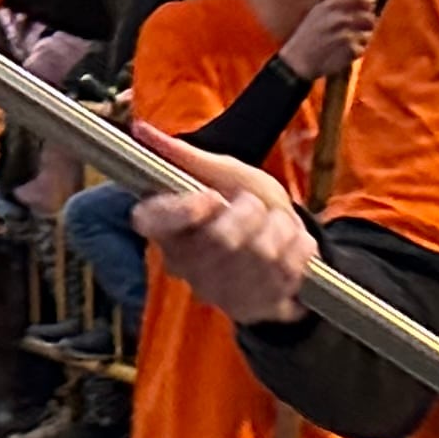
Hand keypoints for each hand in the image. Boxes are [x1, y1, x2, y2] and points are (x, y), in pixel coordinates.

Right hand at [129, 125, 318, 325]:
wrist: (280, 244)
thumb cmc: (243, 203)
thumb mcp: (220, 172)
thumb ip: (183, 155)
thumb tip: (139, 129)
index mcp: (166, 229)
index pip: (156, 223)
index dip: (185, 210)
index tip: (212, 197)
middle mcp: (184, 267)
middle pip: (221, 238)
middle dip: (251, 211)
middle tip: (252, 205)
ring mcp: (218, 293)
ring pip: (262, 253)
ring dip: (280, 228)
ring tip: (274, 226)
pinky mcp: (253, 308)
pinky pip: (289, 268)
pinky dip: (299, 247)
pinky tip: (290, 246)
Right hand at [277, 0, 377, 85]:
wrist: (298, 61)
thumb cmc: (309, 35)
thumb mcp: (318, 12)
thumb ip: (340, 4)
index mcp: (330, 6)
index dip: (369, 0)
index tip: (369, 5)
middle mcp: (340, 19)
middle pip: (369, 17)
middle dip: (366, 24)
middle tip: (355, 29)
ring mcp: (346, 35)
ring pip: (368, 34)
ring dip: (361, 38)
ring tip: (347, 42)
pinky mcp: (350, 51)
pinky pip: (363, 48)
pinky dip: (356, 51)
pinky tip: (344, 51)